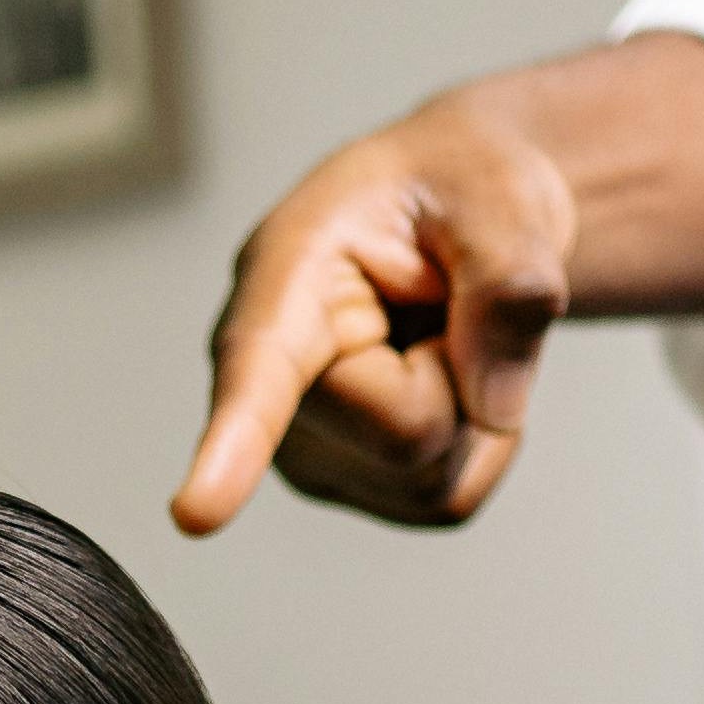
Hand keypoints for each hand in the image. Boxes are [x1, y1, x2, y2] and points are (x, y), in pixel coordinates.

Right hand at [174, 100, 578, 535]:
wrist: (460, 217)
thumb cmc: (460, 188)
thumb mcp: (505, 196)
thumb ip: (509, 283)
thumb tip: (493, 407)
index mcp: (288, 269)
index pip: (260, 365)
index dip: (232, 443)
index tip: (194, 515)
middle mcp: (268, 370)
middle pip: (404, 435)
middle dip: (465, 379)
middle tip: (451, 303)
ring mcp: (300, 440)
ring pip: (428, 477)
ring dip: (475, 411)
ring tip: (441, 333)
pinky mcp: (345, 482)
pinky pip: (446, 500)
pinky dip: (480, 446)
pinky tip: (445, 377)